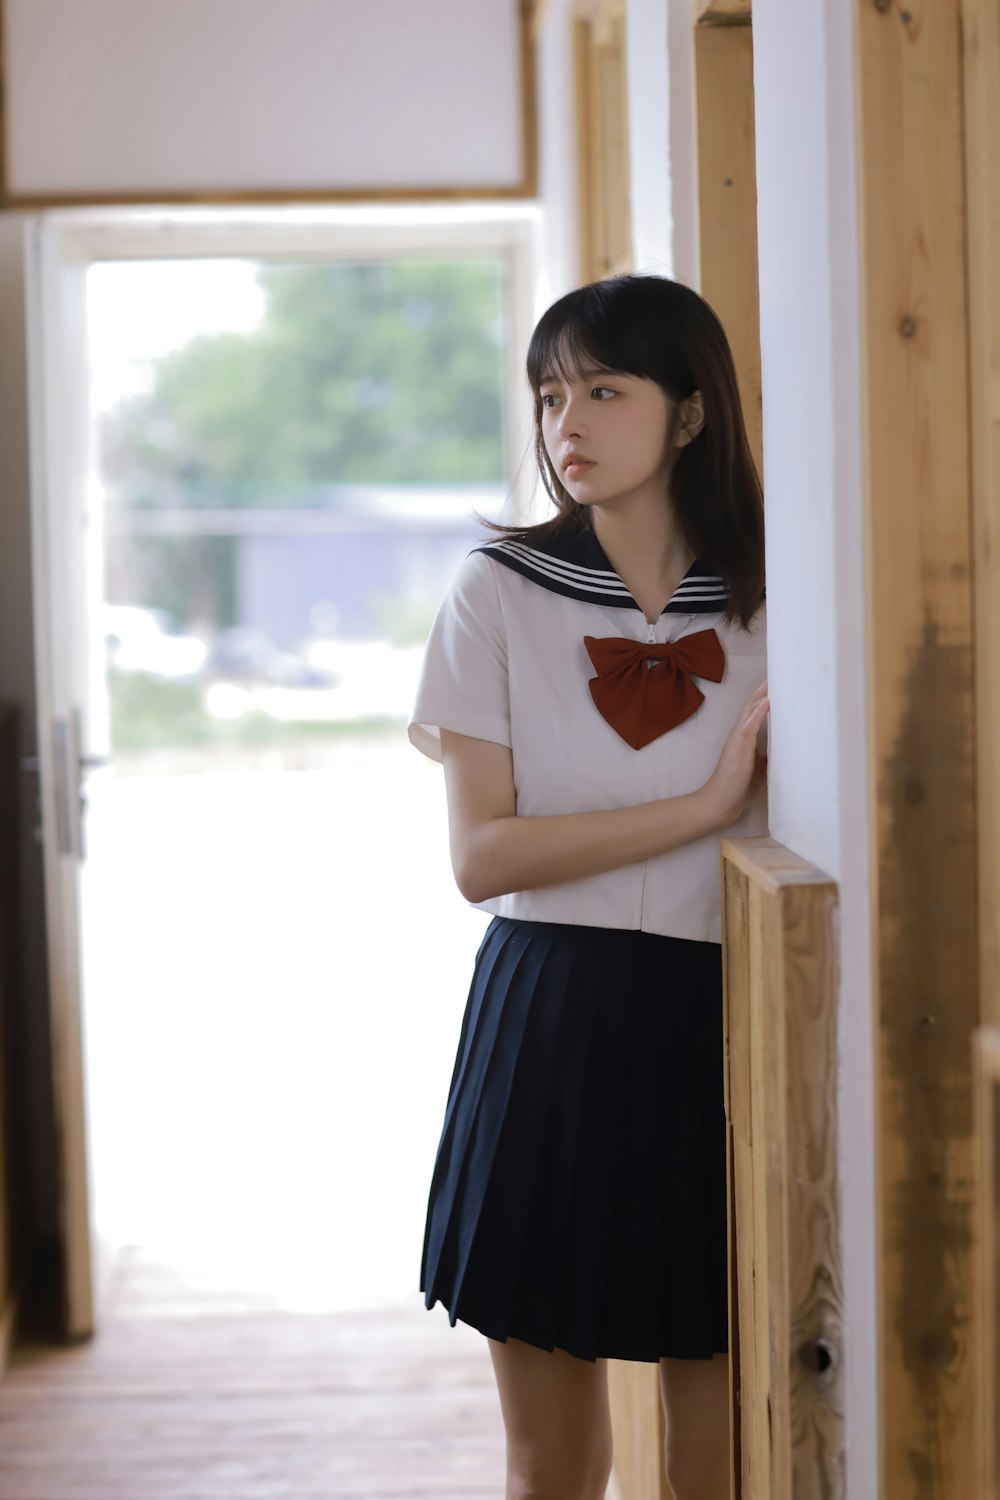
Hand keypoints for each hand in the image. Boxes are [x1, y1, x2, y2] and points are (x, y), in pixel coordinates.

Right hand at [699, 679, 768, 830]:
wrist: (717, 802)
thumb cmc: (735, 786)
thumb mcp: (756, 768)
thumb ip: (766, 757)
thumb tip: (784, 753)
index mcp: (742, 738)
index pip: (754, 712)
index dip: (764, 697)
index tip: (778, 683)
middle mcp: (738, 735)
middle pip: (752, 706)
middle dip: (764, 689)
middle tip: (778, 672)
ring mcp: (737, 741)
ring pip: (750, 711)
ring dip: (762, 695)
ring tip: (774, 680)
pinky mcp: (739, 749)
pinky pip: (748, 726)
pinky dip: (758, 713)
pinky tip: (767, 701)